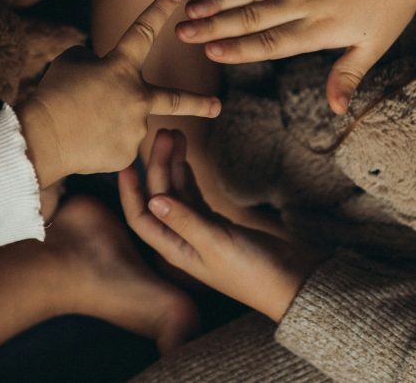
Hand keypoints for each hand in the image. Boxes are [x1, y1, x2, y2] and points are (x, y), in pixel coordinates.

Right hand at [17, 0, 220, 188]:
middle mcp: (137, 97)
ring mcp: (135, 127)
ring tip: (83, 126)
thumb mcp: (70, 62)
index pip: (142, 31)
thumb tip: (103, 71)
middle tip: (217, 106)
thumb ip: (95, 61)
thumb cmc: (53, 95)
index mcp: (121, 66)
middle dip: (199, 103)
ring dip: (108, 124)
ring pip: (126, 124)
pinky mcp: (126, 153)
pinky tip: (84, 143)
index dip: (158, 10)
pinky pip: (116, 146)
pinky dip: (101, 144)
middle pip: (175, 99)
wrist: (42, 138)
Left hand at [119, 130, 327, 320]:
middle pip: (159, 197)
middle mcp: (182, 240)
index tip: (125, 164)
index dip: (130, 191)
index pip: (141, 218)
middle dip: (157, 165)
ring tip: (175, 135)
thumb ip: (185, 221)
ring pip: (177, 192)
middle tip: (164, 133)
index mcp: (175, 249)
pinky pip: (194, 195)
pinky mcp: (216, 225)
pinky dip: (188, 175)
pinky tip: (185, 158)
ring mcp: (198, 231)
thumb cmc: (252, 271)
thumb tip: (153, 199)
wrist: (289, 281)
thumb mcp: (215, 243)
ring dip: (173, 165)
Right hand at [174, 0, 415, 113]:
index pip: (270, 43)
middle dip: (213, 26)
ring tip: (189, 10)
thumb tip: (334, 111)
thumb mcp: (375, 46)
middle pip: (251, 16)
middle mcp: (305, 0)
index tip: (209, 53)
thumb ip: (347, 75)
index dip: (237, 49)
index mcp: (320, 28)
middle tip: (181, 33)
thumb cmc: (392, 3)